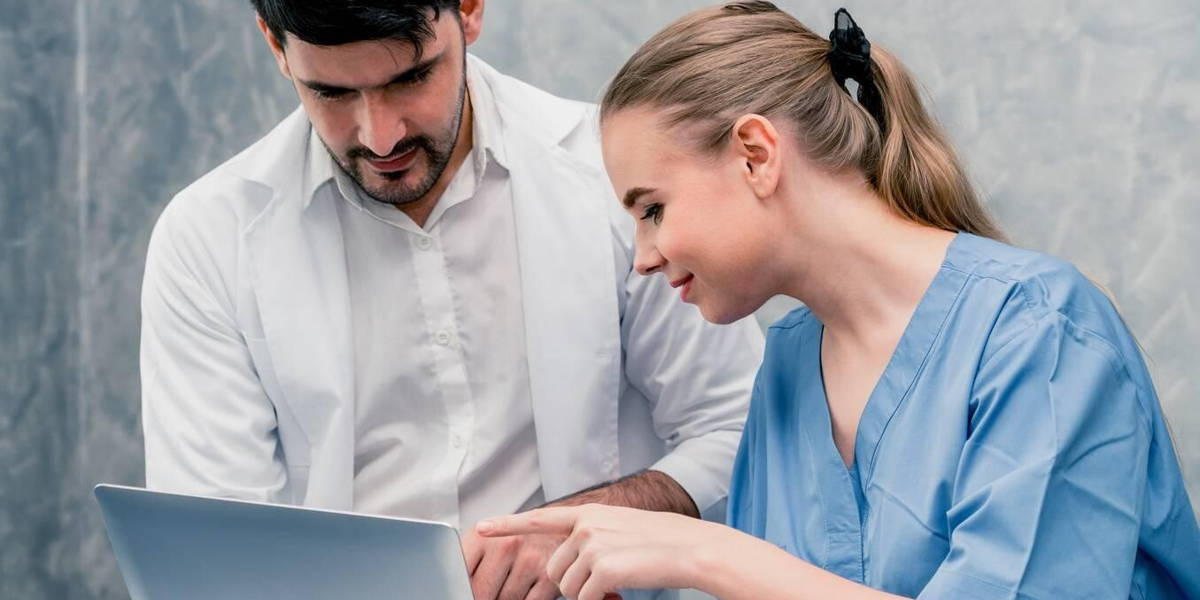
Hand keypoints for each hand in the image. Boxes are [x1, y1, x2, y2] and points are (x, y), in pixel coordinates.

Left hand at [476, 504, 724, 599]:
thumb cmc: (659, 543)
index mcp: (589, 514)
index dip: (508, 524)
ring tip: (616, 580)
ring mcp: (592, 545)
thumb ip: (591, 538)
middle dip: (572, 584)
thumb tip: (569, 564)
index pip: (541, 519)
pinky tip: (620, 587)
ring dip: (586, 594)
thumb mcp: (619, 529)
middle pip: (555, 570)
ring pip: (567, 588)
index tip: (481, 527)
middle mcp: (586, 525)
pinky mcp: (602, 567)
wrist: (690, 547)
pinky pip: (585, 599)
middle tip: (602, 580)